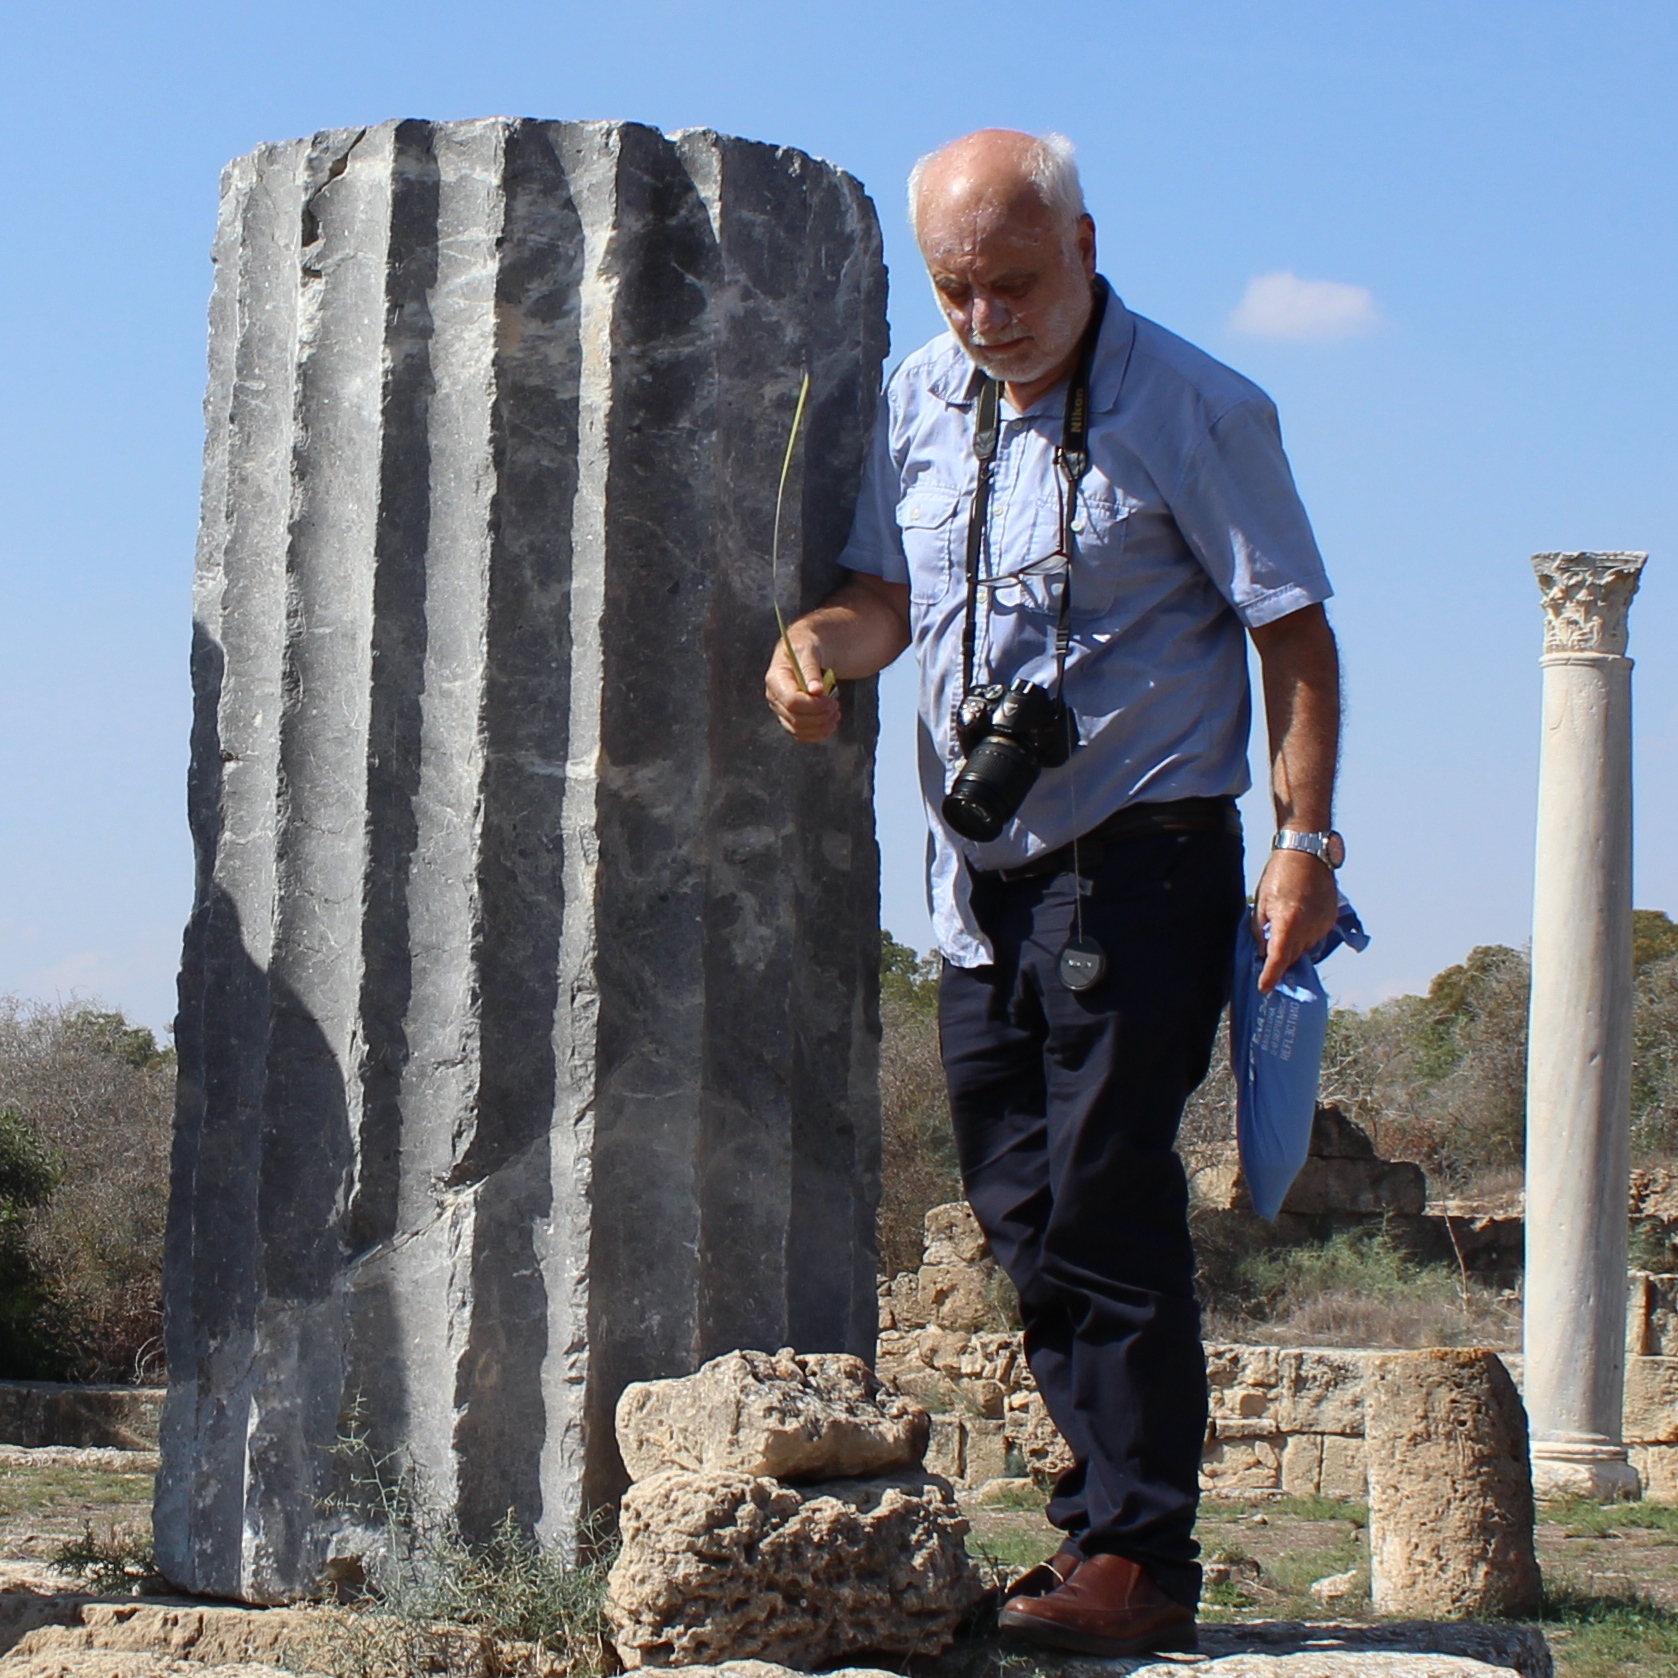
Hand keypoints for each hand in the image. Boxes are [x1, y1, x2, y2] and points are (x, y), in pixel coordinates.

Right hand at [765, 632, 839, 741]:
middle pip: (796, 718)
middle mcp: (775, 696)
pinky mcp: (790, 717)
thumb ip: (811, 669)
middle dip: (820, 716)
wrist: (806, 649)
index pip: (792, 701)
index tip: (831, 701)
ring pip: (798, 729)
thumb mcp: (809, 650)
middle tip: (836, 707)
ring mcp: (781, 708)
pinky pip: (800, 734)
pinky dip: (817, 733)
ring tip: (835, 714)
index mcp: (776, 678)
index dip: (814, 705)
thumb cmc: (807, 646)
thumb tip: (815, 690)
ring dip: (820, 726)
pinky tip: (829, 724)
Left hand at [1252, 848, 1339, 993]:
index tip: (1265, 989)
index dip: (1270, 977)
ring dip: (1293, 947)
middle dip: (1280, 962)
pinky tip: (1297, 922)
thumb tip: (1263, 951)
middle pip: (1292, 956)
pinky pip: (1316, 937)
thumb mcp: (1261, 902)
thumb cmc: (1279, 874)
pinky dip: (1305, 936)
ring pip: (1305, 948)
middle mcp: (1308, 926)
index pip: (1278, 959)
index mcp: (1287, 922)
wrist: (1307, 852)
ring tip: (1284, 930)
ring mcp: (1322, 923)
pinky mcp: (1331, 918)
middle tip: (1268, 963)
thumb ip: (1260, 930)